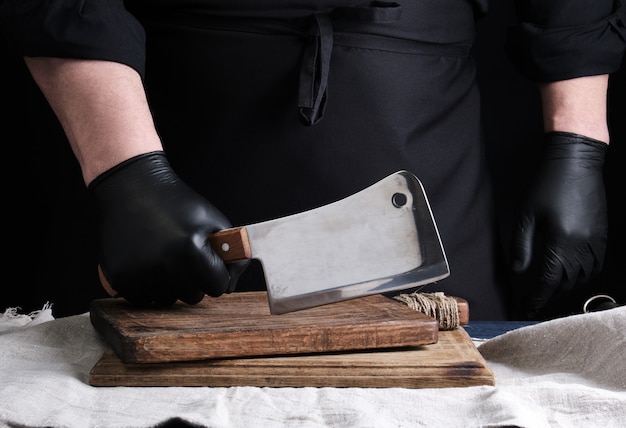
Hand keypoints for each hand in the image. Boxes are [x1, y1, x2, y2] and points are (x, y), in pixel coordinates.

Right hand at [88, 151, 247, 305]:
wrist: (131, 188)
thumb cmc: (175, 203)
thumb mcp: (212, 220)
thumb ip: (231, 253)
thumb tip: (231, 285)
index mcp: (192, 252)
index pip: (219, 287)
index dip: (216, 273)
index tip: (208, 261)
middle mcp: (165, 267)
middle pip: (194, 297)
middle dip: (194, 280)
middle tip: (183, 254)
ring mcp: (140, 275)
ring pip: (168, 300)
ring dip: (170, 284)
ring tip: (163, 254)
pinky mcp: (119, 279)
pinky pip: (144, 299)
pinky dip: (148, 285)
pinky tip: (146, 260)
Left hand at [511, 132, 607, 317]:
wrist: (576, 160)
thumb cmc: (547, 183)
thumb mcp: (526, 215)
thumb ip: (522, 246)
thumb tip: (519, 271)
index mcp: (562, 242)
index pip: (549, 281)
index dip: (537, 298)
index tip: (527, 308)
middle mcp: (583, 245)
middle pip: (567, 283)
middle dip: (550, 295)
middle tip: (533, 301)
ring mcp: (596, 240)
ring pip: (584, 276)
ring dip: (566, 287)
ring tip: (549, 290)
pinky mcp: (602, 233)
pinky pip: (596, 264)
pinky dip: (583, 274)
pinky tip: (572, 273)